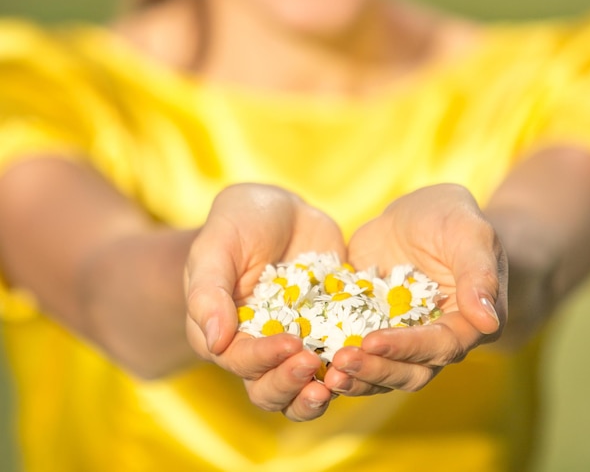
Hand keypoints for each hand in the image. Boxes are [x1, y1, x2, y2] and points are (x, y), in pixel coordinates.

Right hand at [184, 183, 345, 419]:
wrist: (282, 209)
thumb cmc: (238, 222)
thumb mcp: (216, 247)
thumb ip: (208, 292)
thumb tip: (215, 342)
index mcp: (224, 332)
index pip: (240, 361)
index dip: (263, 359)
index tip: (290, 343)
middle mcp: (257, 345)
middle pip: (268, 389)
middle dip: (290, 384)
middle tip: (313, 362)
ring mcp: (295, 341)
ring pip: (302, 387)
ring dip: (317, 394)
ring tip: (340, 379)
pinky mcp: (327, 331)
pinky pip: (339, 359)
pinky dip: (351, 368)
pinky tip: (367, 358)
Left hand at [324, 183, 506, 396]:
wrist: (419, 214)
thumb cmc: (453, 218)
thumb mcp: (469, 234)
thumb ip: (478, 273)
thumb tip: (487, 320)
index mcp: (468, 323)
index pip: (440, 346)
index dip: (408, 347)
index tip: (373, 341)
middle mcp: (436, 338)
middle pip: (410, 370)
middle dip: (376, 369)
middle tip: (341, 362)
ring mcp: (402, 335)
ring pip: (383, 369)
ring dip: (356, 374)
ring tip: (325, 371)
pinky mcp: (372, 326)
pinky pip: (357, 350)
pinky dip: (337, 357)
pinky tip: (310, 355)